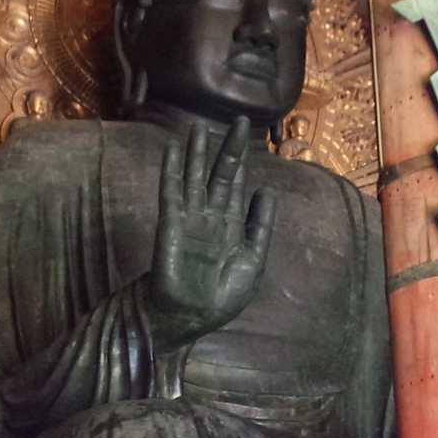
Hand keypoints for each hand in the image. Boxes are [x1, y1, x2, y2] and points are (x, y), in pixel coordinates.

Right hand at [145, 117, 275, 346]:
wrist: (191, 317)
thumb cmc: (221, 297)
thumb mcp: (253, 261)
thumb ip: (259, 226)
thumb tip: (267, 191)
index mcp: (231, 225)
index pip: (238, 184)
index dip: (244, 160)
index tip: (250, 134)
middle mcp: (210, 216)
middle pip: (220, 174)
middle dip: (229, 149)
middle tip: (241, 120)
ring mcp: (190, 218)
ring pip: (194, 177)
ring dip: (196, 152)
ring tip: (197, 126)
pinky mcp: (171, 224)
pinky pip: (172, 191)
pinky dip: (172, 169)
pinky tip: (173, 148)